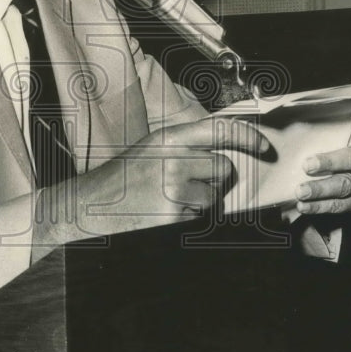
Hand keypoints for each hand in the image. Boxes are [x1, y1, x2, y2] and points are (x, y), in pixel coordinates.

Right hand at [35, 116, 269, 243]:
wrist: (86, 208)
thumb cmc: (121, 181)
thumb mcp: (151, 150)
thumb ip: (184, 147)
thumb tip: (225, 154)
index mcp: (167, 138)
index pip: (219, 130)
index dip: (247, 137)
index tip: (264, 147)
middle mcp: (172, 159)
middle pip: (224, 169)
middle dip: (213, 180)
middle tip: (184, 185)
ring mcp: (173, 189)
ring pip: (213, 198)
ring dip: (198, 203)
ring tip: (166, 200)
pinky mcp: (173, 216)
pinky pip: (198, 219)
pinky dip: (185, 221)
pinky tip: (161, 214)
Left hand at [292, 114, 350, 214]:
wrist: (342, 173)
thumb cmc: (330, 147)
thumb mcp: (329, 135)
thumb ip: (317, 131)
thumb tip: (281, 126)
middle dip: (329, 162)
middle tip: (307, 165)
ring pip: (346, 185)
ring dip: (321, 189)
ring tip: (301, 191)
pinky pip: (341, 205)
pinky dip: (320, 206)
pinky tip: (304, 205)